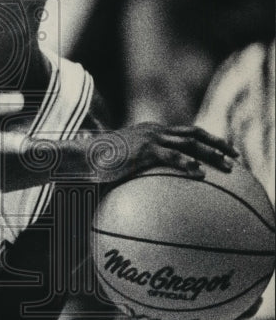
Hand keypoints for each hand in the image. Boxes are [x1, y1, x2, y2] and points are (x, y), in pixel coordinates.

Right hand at [82, 123, 238, 182]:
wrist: (83, 157)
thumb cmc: (99, 164)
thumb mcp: (124, 163)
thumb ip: (139, 168)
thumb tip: (146, 188)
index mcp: (151, 131)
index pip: (185, 132)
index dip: (206, 139)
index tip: (223, 149)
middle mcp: (154, 131)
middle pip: (194, 133)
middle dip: (217, 143)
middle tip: (235, 156)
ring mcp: (150, 139)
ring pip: (189, 143)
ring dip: (211, 153)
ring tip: (227, 166)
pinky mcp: (144, 151)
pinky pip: (171, 157)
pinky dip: (188, 164)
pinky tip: (200, 174)